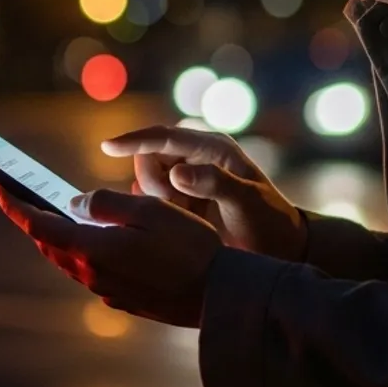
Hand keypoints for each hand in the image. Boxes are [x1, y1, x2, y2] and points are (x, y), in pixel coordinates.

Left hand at [0, 184, 221, 327]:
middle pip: (51, 245)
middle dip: (37, 221)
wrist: (218, 296)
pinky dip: (85, 253)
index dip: (15, 207)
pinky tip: (100, 241)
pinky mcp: (123, 299)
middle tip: (28, 199)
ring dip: (61, 238)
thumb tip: (75, 203)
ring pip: (70, 261)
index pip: (40, 226)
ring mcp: (107, 290)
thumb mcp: (148, 210)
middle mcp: (92, 274)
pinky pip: (92, 272)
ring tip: (61, 215)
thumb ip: (105, 203)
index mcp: (92, 249)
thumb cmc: (189, 248)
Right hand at [100, 125, 305, 262]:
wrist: (280, 249)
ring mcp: (187, 180)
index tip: (107, 146)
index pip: (165, 137)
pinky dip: (159, 213)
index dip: (135, 139)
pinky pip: (153, 201)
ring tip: (189, 218)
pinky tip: (182, 224)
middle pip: (149, 160)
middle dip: (154, 185)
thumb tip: (176, 174)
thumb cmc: (269, 222)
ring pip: (148, 183)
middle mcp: (196, 159)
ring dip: (158, 203)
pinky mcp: (181, 201)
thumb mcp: (247, 202)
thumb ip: (213, 183)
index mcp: (213, 148)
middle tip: (178, 207)